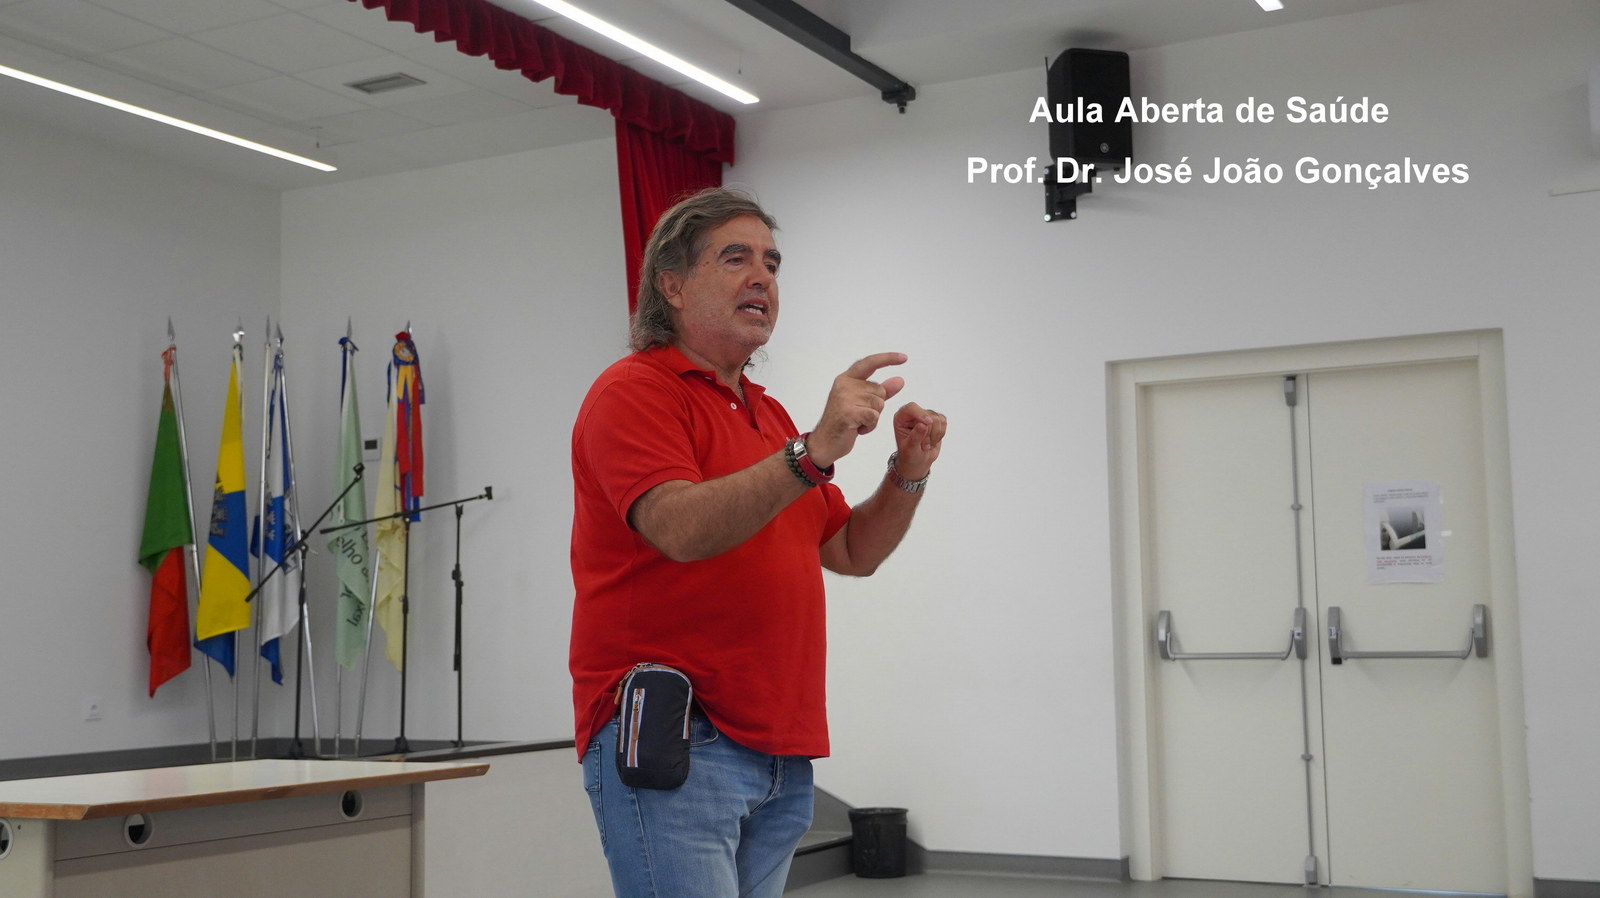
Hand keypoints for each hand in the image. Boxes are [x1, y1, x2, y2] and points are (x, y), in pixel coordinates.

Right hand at [806, 353, 906, 468]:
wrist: (825, 442)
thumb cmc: (844, 422)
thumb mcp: (863, 403)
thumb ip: (881, 391)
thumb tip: (900, 380)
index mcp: (846, 379)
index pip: (870, 363)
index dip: (888, 358)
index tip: (904, 357)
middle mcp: (844, 384)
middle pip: (880, 390)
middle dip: (876, 406)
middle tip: (859, 415)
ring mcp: (845, 397)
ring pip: (879, 404)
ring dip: (873, 418)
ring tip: (857, 422)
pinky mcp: (848, 412)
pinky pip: (874, 416)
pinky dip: (870, 426)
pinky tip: (858, 429)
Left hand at [891, 403, 946, 479]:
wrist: (917, 460)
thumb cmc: (909, 454)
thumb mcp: (909, 448)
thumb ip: (915, 436)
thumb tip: (923, 424)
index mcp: (901, 417)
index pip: (911, 408)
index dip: (921, 414)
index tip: (927, 423)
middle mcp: (913, 413)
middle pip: (928, 415)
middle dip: (929, 434)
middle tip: (923, 446)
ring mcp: (925, 415)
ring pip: (938, 419)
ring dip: (935, 436)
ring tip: (927, 444)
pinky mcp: (936, 419)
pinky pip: (944, 422)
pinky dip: (940, 434)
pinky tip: (933, 440)